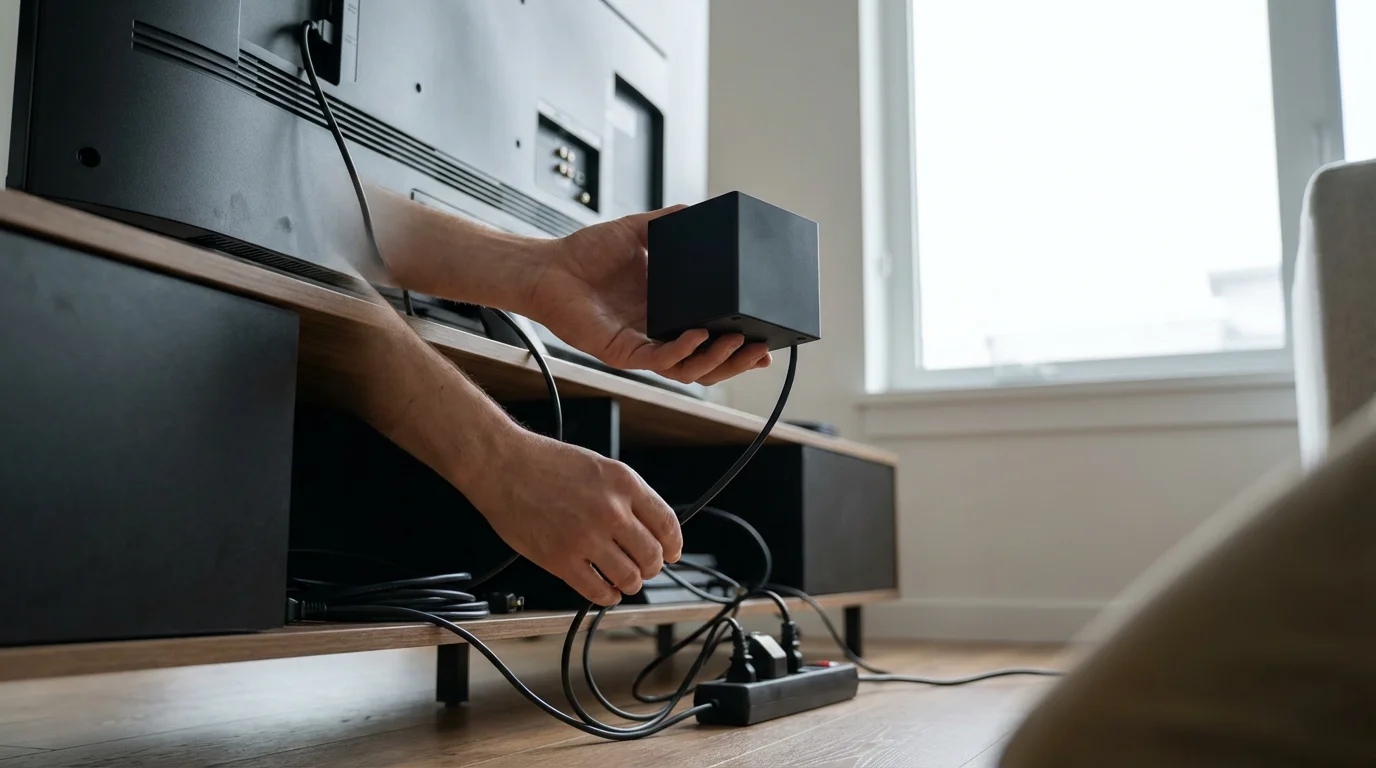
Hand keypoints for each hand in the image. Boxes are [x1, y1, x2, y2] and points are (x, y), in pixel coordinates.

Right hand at [463, 427, 682, 605]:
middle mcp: (610, 511)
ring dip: (631, 583)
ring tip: (624, 580)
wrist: (503, 466)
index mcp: (624, 484)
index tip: (672, 553)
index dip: (674, 545)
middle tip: (645, 568)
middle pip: (652, 556)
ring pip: (629, 577)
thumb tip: (648, 526)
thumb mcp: (599, 467)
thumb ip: (626, 495)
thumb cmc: (545, 463)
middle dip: (652, 567)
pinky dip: (608, 596)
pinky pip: (598, 591)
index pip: (666, 524)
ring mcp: (586, 538)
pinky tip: (606, 590)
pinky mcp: (562, 560)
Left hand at [525, 207, 772, 384]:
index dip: (740, 342)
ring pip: (687, 368)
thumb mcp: (636, 232)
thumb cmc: (584, 254)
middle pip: (707, 361)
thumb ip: (666, 223)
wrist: (548, 267)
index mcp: (666, 310)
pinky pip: (658, 359)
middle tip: (762, 350)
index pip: (711, 336)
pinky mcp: (621, 352)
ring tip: (737, 341)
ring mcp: (640, 344)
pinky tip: (698, 335)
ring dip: (716, 359)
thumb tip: (696, 210)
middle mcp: (657, 332)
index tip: (768, 338)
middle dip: (738, 361)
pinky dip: (682, 349)